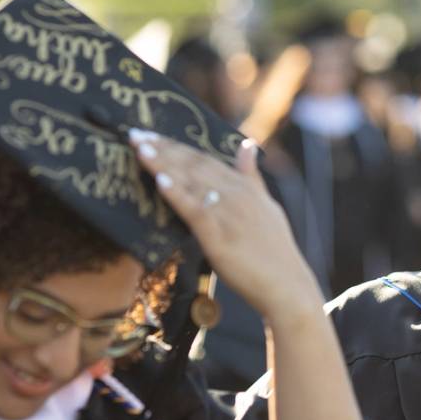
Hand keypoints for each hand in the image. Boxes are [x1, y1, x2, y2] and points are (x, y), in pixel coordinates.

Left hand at [130, 130, 322, 321]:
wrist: (286, 286)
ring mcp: (228, 214)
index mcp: (245, 187)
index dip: (176, 145)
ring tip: (140, 149)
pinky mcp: (219, 237)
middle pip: (194, 166)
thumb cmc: (274, 251)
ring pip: (191, 183)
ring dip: (164, 164)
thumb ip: (252, 176)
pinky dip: (178, 195)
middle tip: (134, 134)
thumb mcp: (267, 206)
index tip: (151, 134)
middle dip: (163, 149)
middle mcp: (236, 195)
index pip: (206, 159)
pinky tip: (160, 182)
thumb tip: (247, 144)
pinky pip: (195, 210)